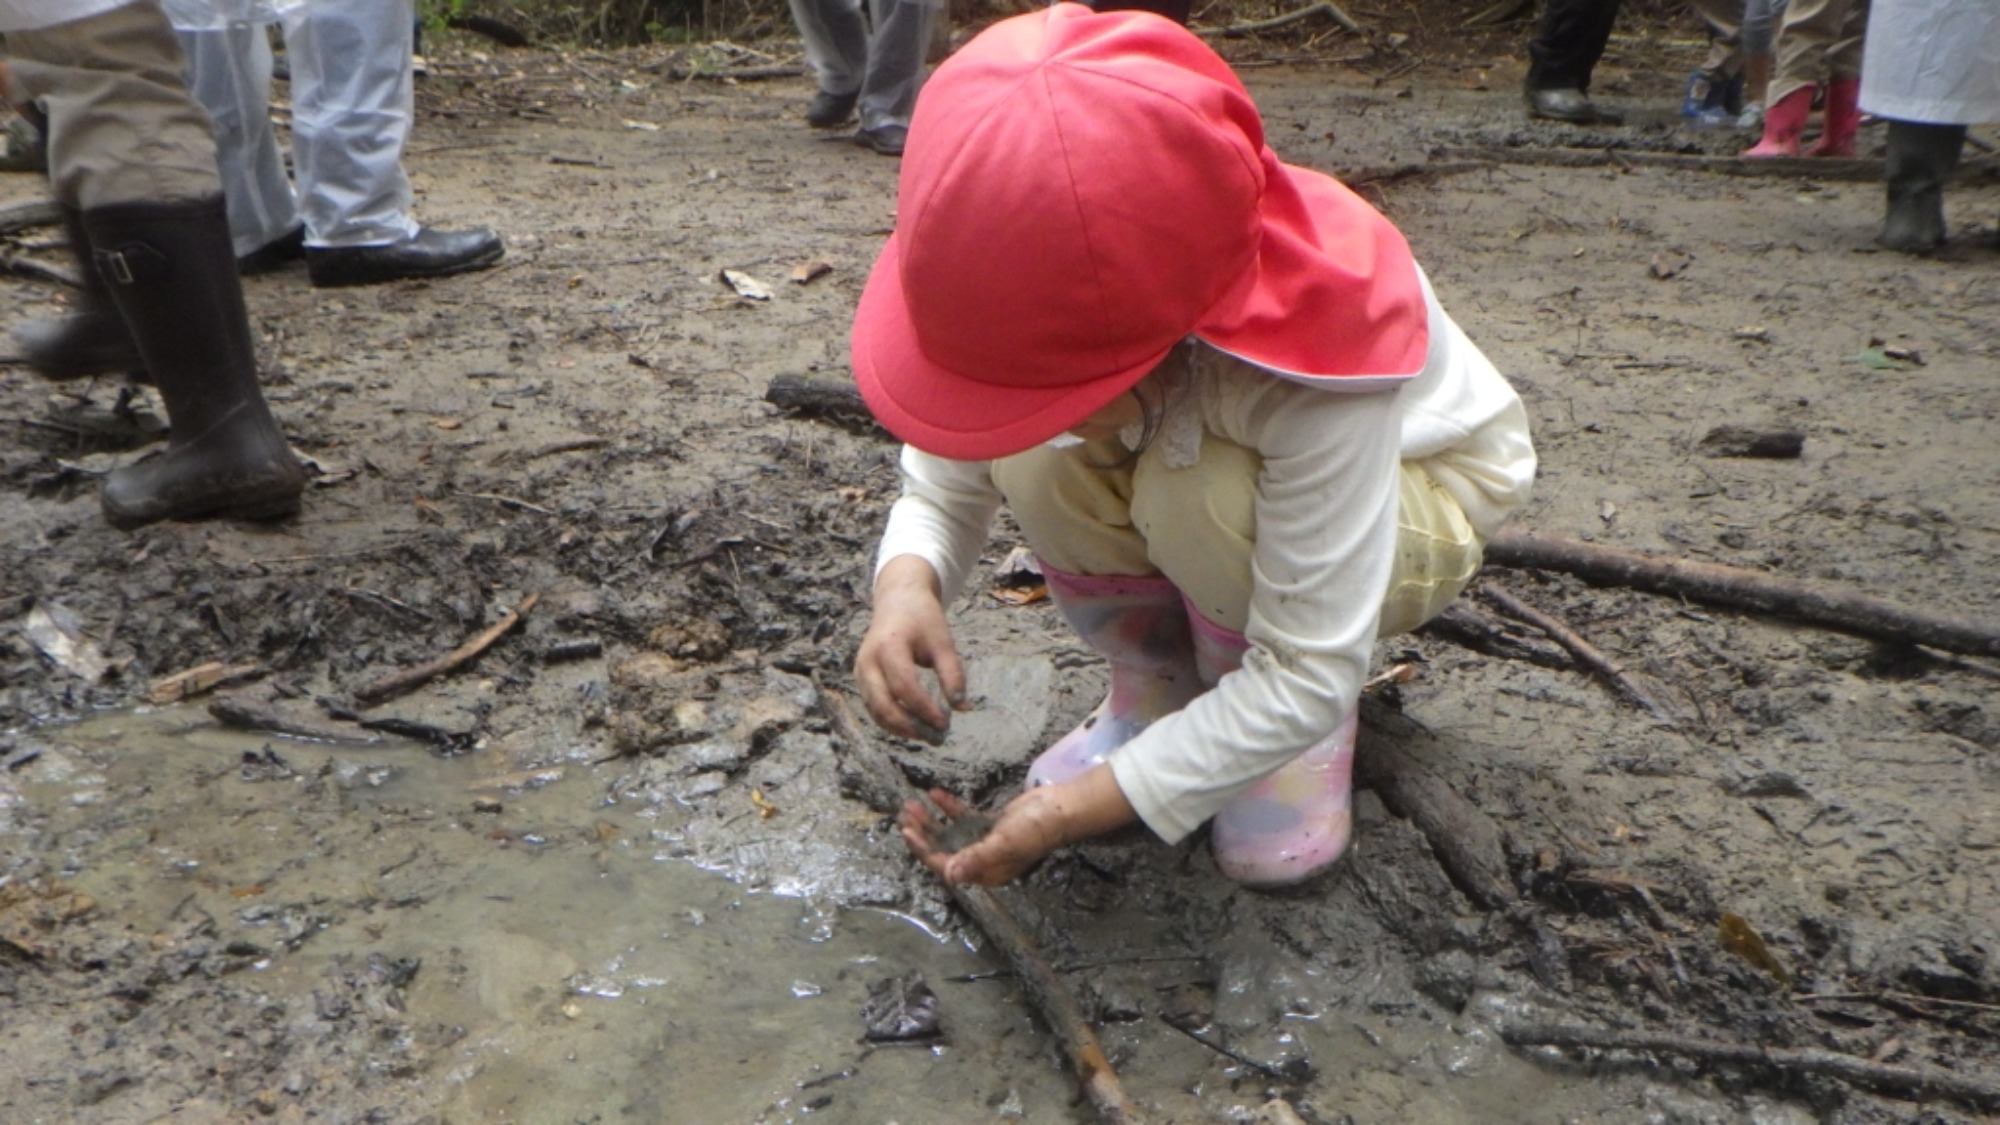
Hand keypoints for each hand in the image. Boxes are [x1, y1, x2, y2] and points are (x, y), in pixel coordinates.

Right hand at [855, 556, 967, 743]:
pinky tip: (915, 725)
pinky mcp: (861, 678)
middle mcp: (867, 660)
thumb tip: (962, 708)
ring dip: (901, 728)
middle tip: (937, 736)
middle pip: (882, 704)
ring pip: (875, 711)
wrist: (898, 601)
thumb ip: (952, 674)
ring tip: (928, 734)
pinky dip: (892, 721)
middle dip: (910, 726)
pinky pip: (874, 707)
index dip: (924, 708)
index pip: (904, 686)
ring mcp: (860, 670)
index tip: (945, 723)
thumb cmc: (923, 620)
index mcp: (888, 646)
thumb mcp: (942, 642)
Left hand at [900, 766, 1138, 885]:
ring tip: (912, 803)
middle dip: (923, 834)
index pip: (945, 865)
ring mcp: (986, 843)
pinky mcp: (991, 826)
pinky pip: (963, 819)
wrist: (1061, 808)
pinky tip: (935, 794)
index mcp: (985, 873)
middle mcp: (983, 862)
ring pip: (950, 834)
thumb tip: (950, 875)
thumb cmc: (1035, 829)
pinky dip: (948, 808)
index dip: (924, 850)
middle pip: (943, 849)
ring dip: (931, 820)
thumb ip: (976, 858)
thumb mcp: (1004, 844)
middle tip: (904, 814)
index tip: (907, 832)